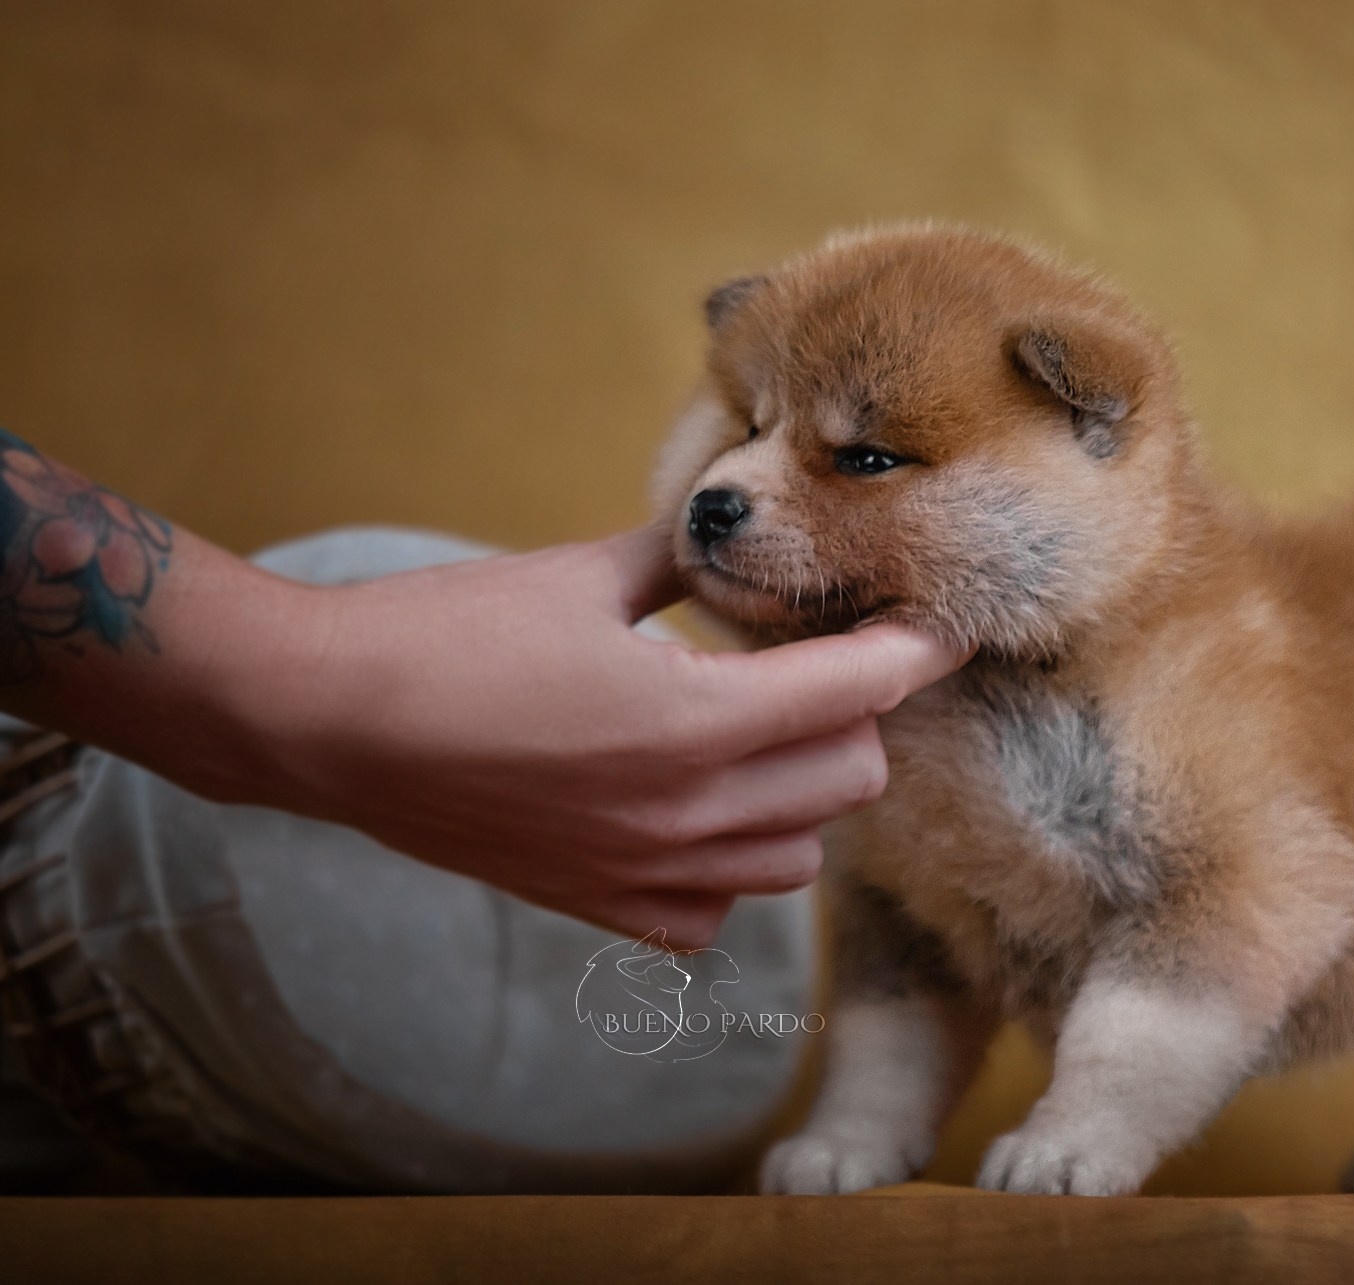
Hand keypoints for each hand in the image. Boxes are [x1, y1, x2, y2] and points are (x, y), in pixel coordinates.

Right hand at [220, 529, 965, 944]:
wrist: (325, 723)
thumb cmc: (444, 635)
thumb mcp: (577, 575)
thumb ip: (679, 563)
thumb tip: (733, 532)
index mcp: (692, 719)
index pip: (859, 691)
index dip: (913, 651)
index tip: (939, 627)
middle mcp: (686, 813)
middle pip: (852, 776)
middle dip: (852, 714)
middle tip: (812, 664)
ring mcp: (646, 872)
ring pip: (801, 854)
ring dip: (800, 793)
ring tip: (754, 737)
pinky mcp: (600, 907)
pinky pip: (717, 911)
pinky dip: (729, 868)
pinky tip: (693, 812)